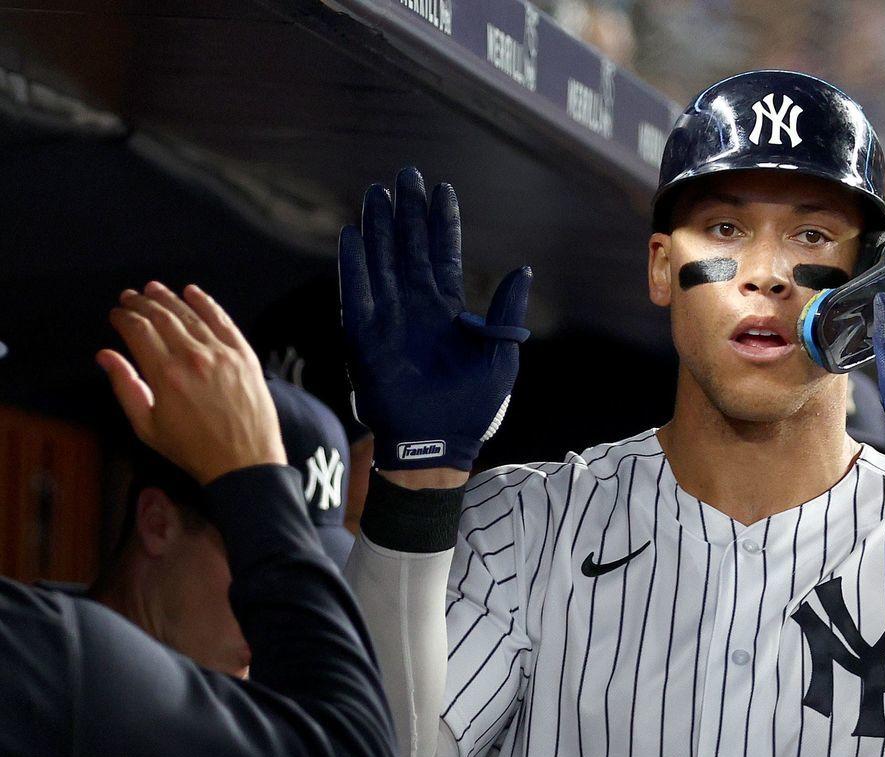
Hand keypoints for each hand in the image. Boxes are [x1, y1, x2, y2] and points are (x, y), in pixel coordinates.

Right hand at [98, 283, 285, 484]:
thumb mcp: (147, 426)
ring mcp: (222, 354)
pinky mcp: (244, 355)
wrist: (244, 462)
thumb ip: (125, 386)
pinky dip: (206, 303)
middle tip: (130, 296)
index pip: (138, 330)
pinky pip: (223, 320)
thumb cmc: (193, 449)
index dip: (123, 317)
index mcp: (166, 374)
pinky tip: (192, 292)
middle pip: (162, 316)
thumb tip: (105, 355)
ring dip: (169, 298)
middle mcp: (193, 357)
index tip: (116, 313)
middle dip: (142, 303)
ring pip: (190, 314)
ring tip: (154, 289)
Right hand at [339, 167, 530, 475]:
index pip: (444, 254)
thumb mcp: (500, 355)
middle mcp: (417, 308)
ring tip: (377, 192)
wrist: (440, 443)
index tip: (442, 188)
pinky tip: (351, 234)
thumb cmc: (473, 406)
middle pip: (409, 248)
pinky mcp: (366, 337)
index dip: (442, 223)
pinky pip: (357, 293)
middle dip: (407, 212)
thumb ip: (505, 313)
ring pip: (382, 261)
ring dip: (378, 228)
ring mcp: (390, 319)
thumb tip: (522, 271)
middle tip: (406, 175)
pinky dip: (353, 265)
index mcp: (449, 311)